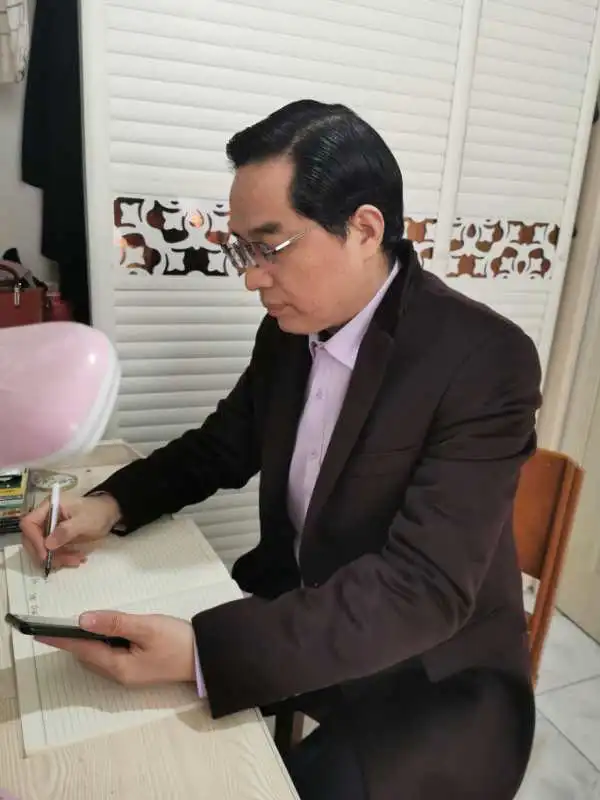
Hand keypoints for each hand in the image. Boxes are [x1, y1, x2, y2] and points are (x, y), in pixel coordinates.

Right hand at [20, 494, 121, 569]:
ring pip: (42, 548)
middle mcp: (45, 517)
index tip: (45, 554)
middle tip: (62, 561)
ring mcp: (50, 528)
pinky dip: (62, 558)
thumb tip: (48, 544)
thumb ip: (66, 531)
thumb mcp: (84, 521)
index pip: (29, 523)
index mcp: (49, 506)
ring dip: (57, 558)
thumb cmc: (97, 513)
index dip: (33, 539)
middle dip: (45, 553)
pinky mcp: (56, 537)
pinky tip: (77, 558)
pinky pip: (52, 551)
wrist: (109, 513)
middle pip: (32, 538)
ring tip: (76, 560)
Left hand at [37, 611, 196, 685]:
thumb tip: (83, 620)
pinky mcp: (138, 666)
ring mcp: (129, 672)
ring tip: (76, 623)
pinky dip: (102, 642)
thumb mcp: (146, 627)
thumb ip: (114, 622)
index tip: (41, 632)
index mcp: (118, 666)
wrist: (206, 657)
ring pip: (99, 654)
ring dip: (88, 640)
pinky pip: (111, 653)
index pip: (83, 650)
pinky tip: (105, 630)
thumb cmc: (177, 641)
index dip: (62, 639)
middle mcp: (119, 673)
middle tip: (57, 622)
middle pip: (88, 654)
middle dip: (73, 639)